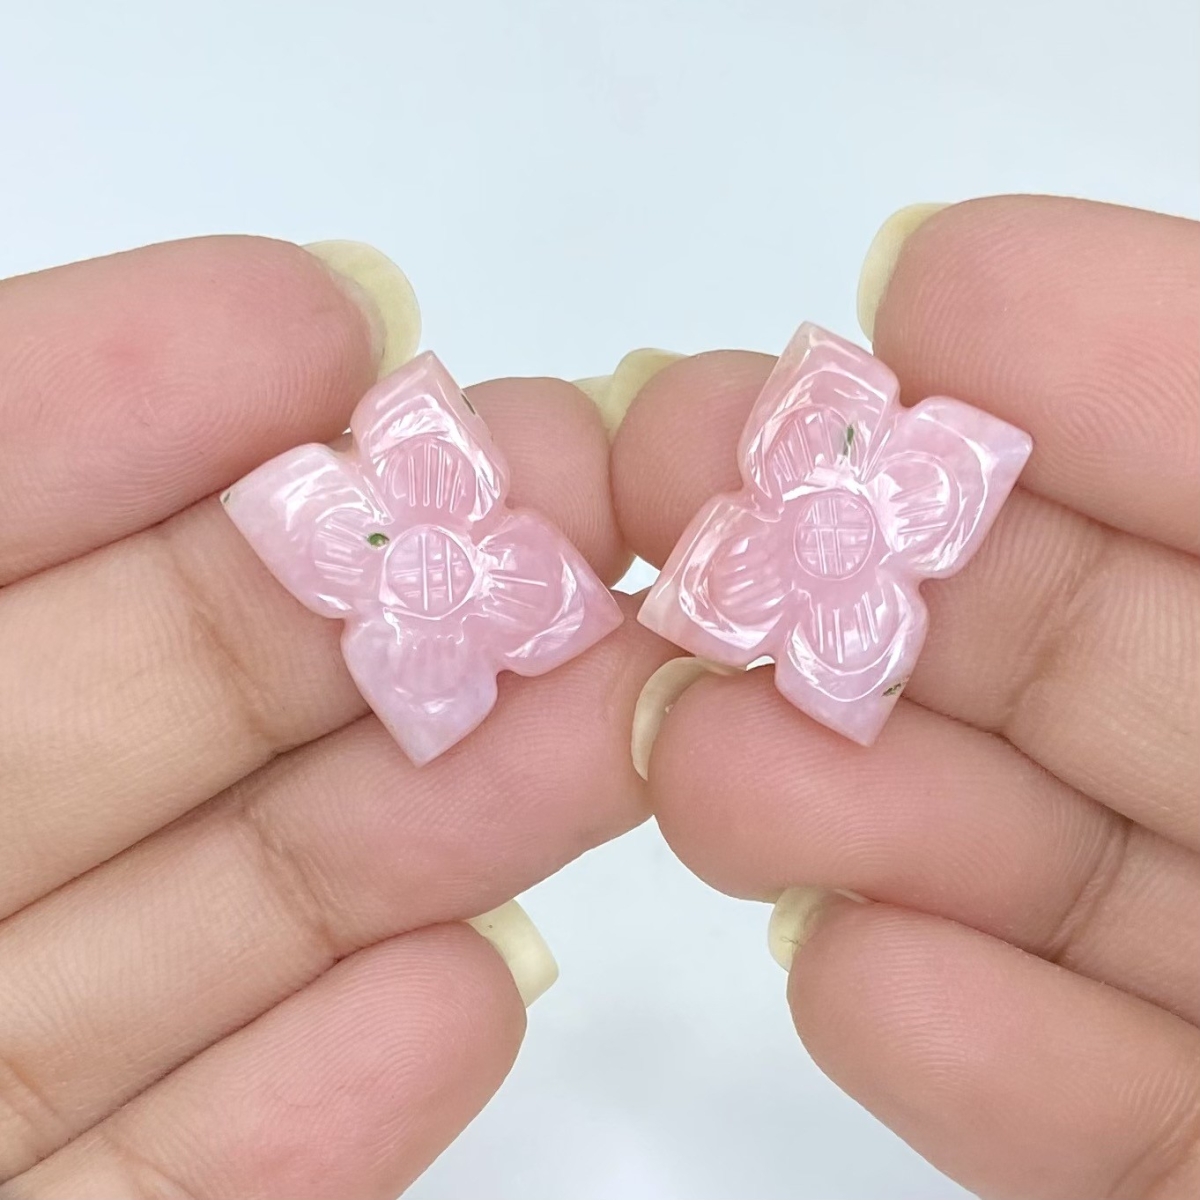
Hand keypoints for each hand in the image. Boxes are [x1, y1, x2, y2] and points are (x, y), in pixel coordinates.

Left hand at [0, 237, 665, 1196]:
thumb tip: (263, 336)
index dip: (125, 410)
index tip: (328, 328)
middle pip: (136, 712)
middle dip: (372, 607)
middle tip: (578, 517)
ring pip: (206, 929)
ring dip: (422, 833)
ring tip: (616, 737)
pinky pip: (180, 1174)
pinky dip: (322, 1101)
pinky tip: (468, 997)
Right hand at [615, 197, 1199, 1198]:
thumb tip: (974, 286)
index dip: (1102, 371)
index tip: (920, 303)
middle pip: (1110, 668)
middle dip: (889, 596)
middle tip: (688, 551)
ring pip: (1074, 881)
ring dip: (875, 820)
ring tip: (707, 778)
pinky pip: (1111, 1115)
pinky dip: (978, 1055)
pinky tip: (856, 980)